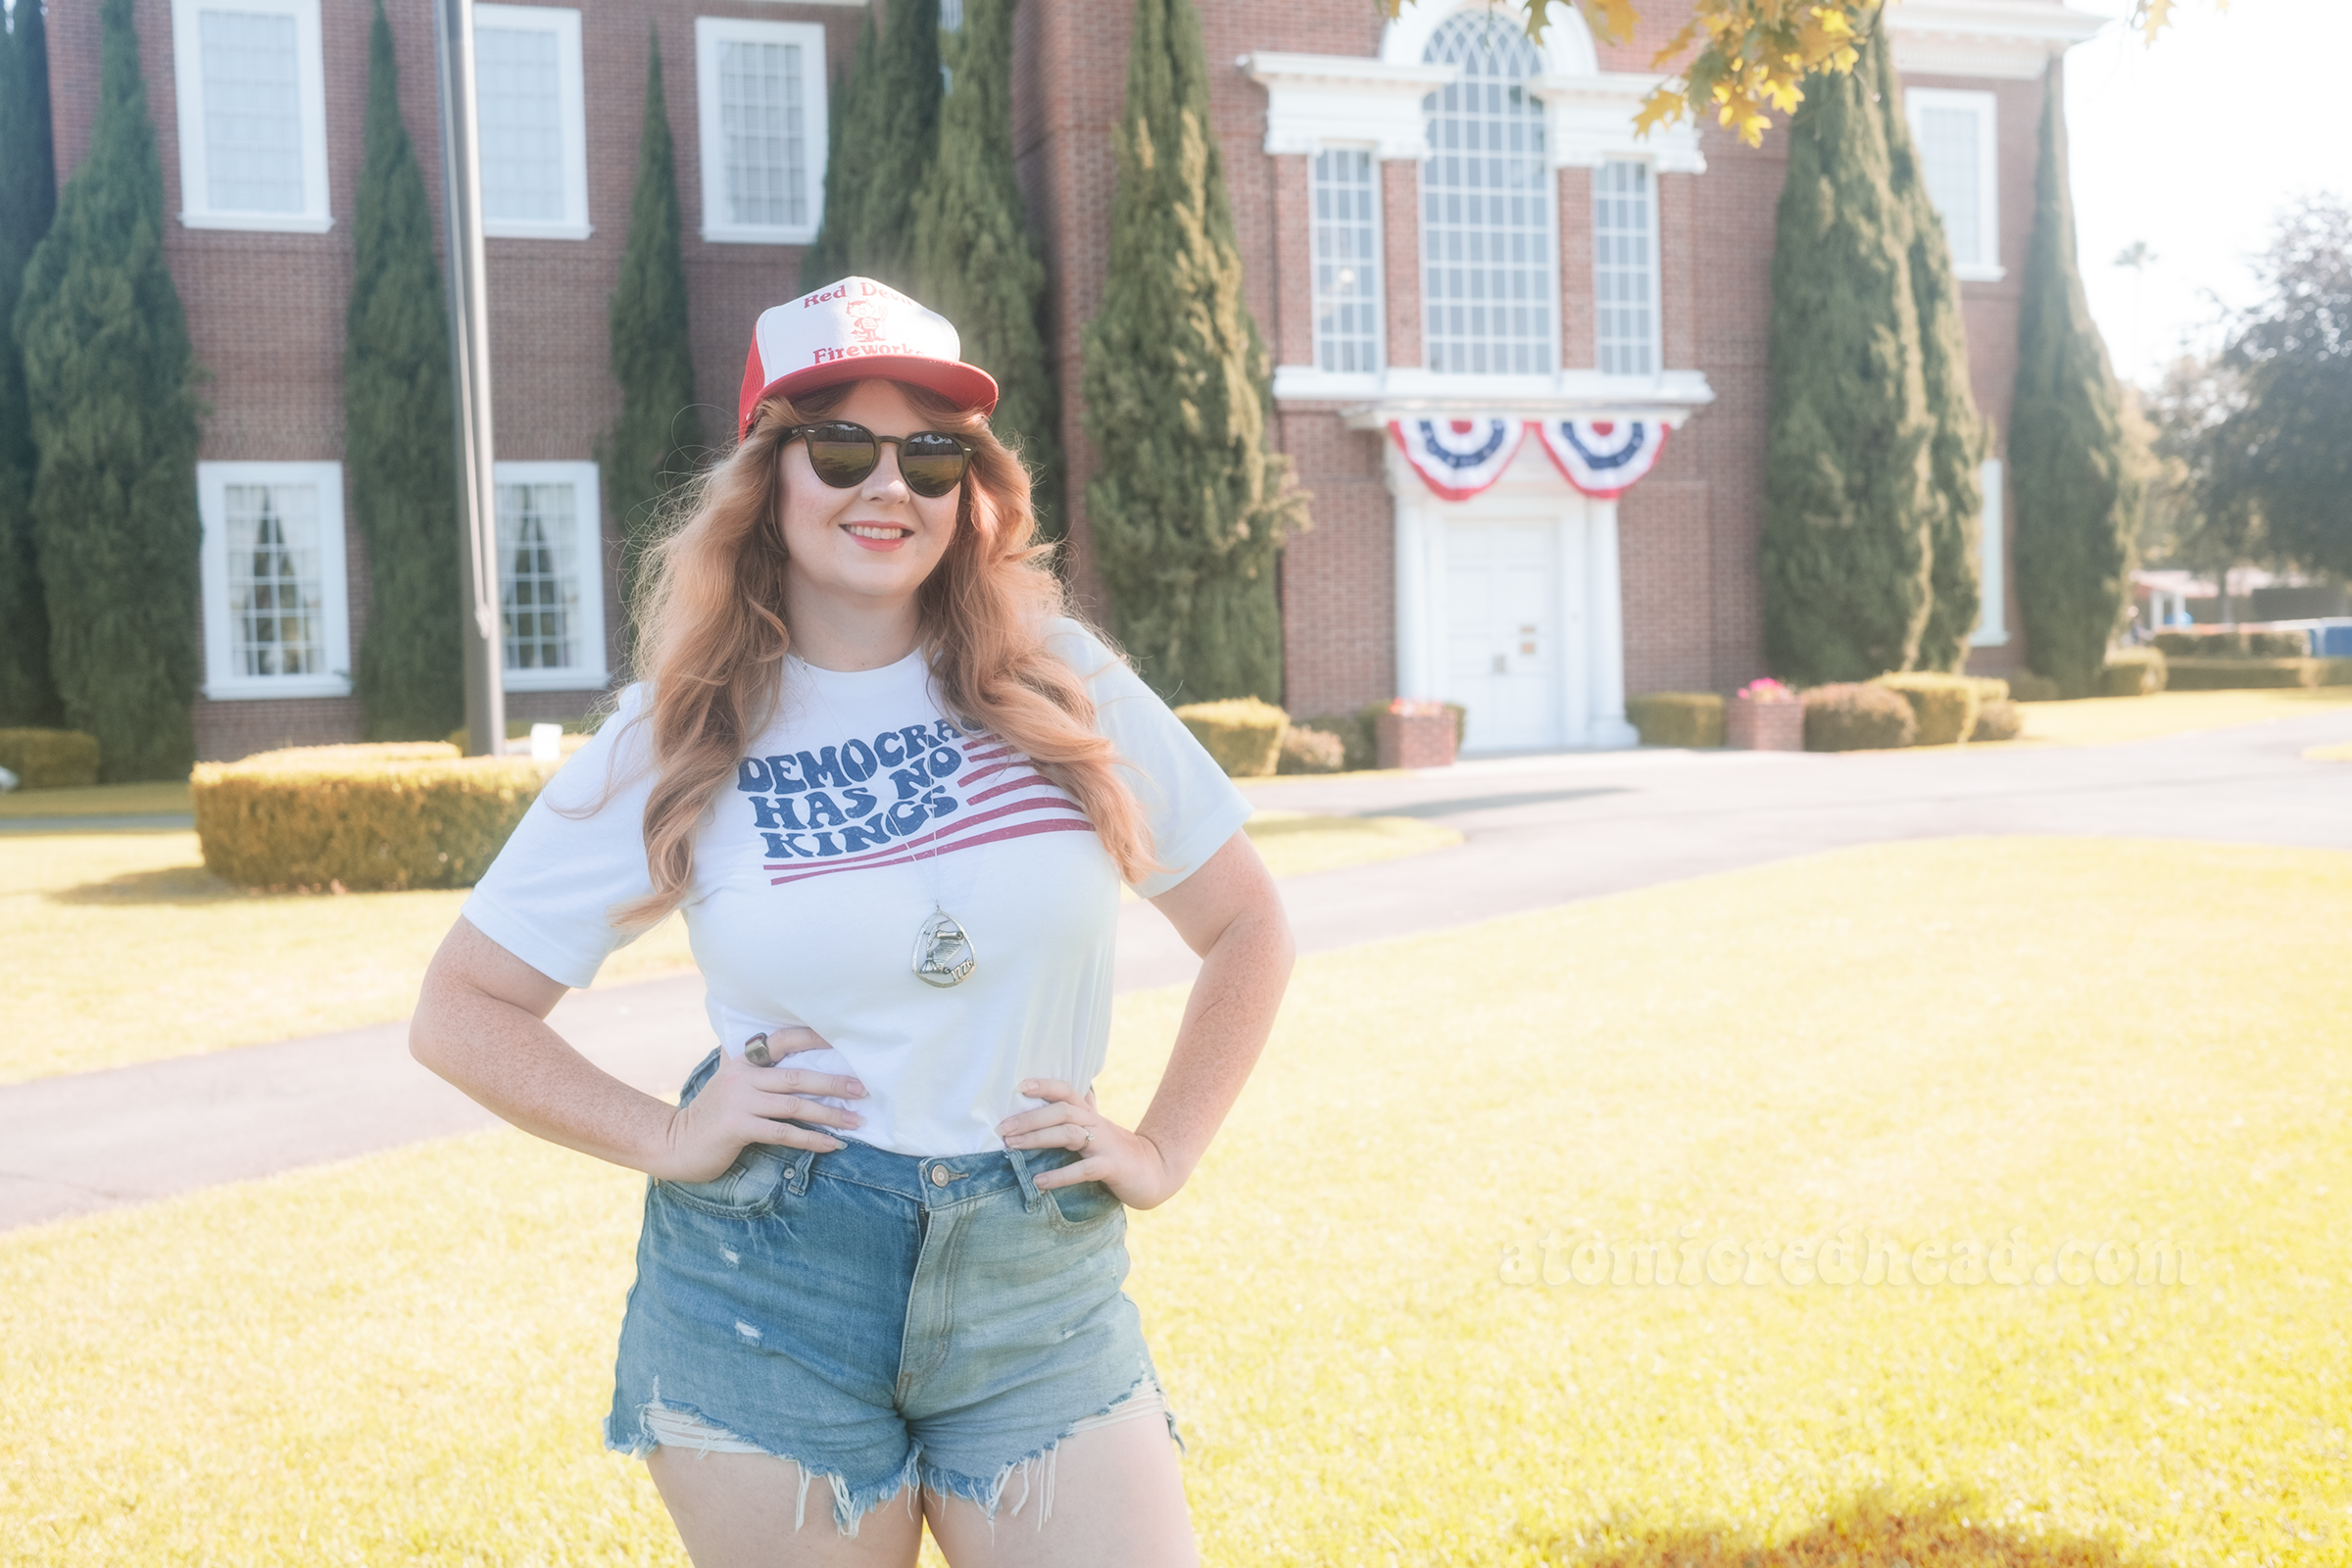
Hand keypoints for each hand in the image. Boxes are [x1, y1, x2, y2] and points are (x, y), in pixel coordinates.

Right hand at [655, 1027, 864, 1183]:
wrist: (676, 1143)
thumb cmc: (714, 1115)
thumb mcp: (732, 1084)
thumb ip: (756, 1070)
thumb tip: (797, 1061)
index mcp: (743, 1061)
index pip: (783, 1041)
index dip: (814, 1039)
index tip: (845, 1043)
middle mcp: (742, 1076)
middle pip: (797, 1076)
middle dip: (834, 1083)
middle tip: (863, 1089)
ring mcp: (739, 1101)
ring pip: (795, 1105)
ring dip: (830, 1114)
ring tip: (856, 1119)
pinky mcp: (738, 1127)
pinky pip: (783, 1132)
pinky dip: (811, 1139)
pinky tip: (832, 1144)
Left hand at [997, 1079, 1181, 1209]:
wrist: (1154, 1171)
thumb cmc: (1118, 1150)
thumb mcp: (1097, 1128)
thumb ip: (1080, 1112)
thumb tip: (1061, 1094)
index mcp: (1090, 1114)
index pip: (1066, 1091)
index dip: (1044, 1085)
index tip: (1019, 1086)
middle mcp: (1096, 1124)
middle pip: (1062, 1111)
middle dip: (1029, 1118)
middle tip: (1003, 1129)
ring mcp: (1105, 1145)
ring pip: (1069, 1134)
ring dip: (1037, 1139)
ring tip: (1012, 1147)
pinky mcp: (1112, 1167)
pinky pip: (1083, 1169)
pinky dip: (1060, 1175)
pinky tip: (1040, 1182)